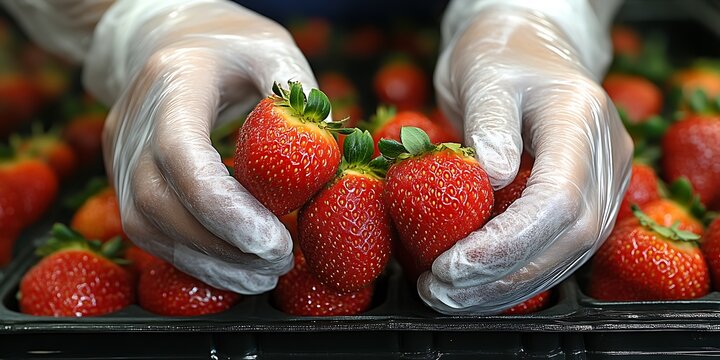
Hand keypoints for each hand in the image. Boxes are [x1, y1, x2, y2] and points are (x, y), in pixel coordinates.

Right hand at [92, 0, 317, 292]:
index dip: (225, 209)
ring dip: (207, 262)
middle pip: (158, 202)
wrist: (177, 42)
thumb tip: (330, 152)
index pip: (181, 155)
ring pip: (146, 226)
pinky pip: (149, 230)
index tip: (273, 241)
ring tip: (262, 276)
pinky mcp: (123, 177)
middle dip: (221, 246)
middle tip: (278, 264)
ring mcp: (120, 152)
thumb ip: (299, 96)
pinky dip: (192, 257)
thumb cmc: (233, 50)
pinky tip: (233, 268)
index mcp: (172, 83)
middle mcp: (133, 122)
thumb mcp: (273, 53)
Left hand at [424, 3, 632, 313]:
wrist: (526, 49)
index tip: (452, 264)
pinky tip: (476, 288)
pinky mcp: (586, 199)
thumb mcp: (484, 77)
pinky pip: (558, 250)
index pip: (558, 199)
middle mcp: (606, 157)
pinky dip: (515, 275)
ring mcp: (604, 181)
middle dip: (501, 275)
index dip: (506, 242)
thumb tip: (491, 179)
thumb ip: (490, 125)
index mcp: (581, 120)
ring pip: (567, 255)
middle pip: (568, 238)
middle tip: (439, 290)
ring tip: (449, 297)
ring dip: (506, 286)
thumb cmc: (500, 58)